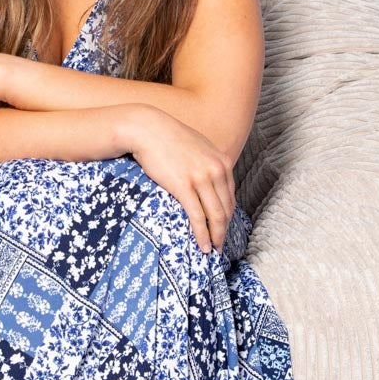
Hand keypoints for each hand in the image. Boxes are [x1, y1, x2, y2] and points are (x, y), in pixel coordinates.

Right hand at [125, 105, 236, 253]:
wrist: (147, 129)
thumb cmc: (167, 139)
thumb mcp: (197, 147)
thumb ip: (207, 163)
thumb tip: (209, 181)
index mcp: (222, 161)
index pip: (231, 196)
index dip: (228, 216)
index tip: (223, 229)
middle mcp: (216, 170)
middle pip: (226, 208)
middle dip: (225, 230)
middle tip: (220, 246)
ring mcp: (201, 178)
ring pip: (216, 215)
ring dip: (216, 236)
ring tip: (212, 250)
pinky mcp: (184, 187)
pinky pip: (198, 216)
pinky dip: (202, 234)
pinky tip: (203, 245)